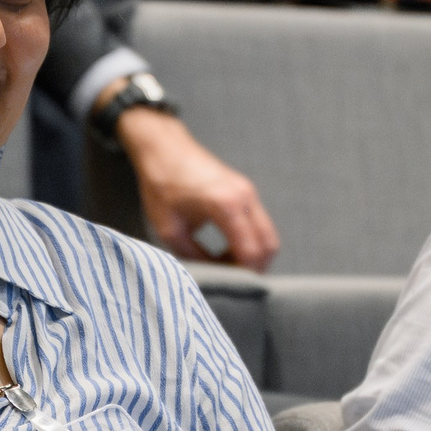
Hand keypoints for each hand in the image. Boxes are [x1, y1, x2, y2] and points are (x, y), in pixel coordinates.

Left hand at [117, 108, 278, 271]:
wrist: (163, 147)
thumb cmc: (161, 184)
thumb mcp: (170, 229)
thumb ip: (194, 256)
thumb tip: (212, 275)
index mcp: (226, 206)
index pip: (250, 252)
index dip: (242, 275)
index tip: (225, 283)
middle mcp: (244, 197)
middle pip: (269, 245)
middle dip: (255, 268)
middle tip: (231, 279)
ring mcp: (248, 191)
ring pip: (267, 235)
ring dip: (253, 254)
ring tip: (226, 263)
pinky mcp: (245, 190)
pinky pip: (259, 223)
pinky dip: (250, 240)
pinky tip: (226, 247)